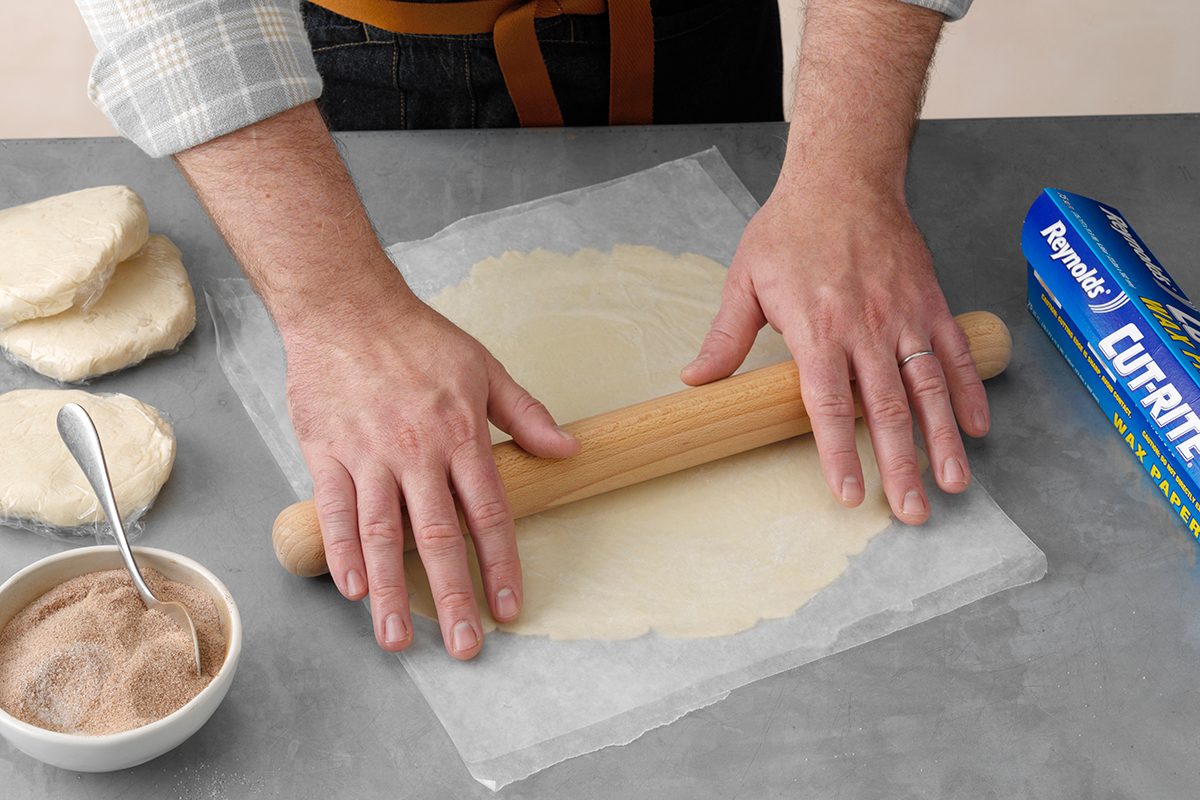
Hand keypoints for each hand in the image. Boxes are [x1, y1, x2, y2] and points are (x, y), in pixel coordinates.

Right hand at [283, 274, 578, 657]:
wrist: (345, 307)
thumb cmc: (417, 337)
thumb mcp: (484, 367)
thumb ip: (525, 414)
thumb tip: (568, 450)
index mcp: (461, 434)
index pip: (489, 513)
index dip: (501, 565)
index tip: (508, 608)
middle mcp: (416, 451)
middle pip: (438, 537)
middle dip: (454, 596)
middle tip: (465, 645)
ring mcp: (368, 454)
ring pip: (381, 534)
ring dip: (392, 592)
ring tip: (398, 639)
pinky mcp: (325, 451)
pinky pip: (335, 510)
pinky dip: (342, 552)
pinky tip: (354, 589)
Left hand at [681, 181, 989, 523]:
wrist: (844, 176)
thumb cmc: (790, 228)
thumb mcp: (745, 279)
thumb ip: (725, 337)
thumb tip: (693, 382)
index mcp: (817, 327)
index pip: (826, 405)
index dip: (838, 454)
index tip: (848, 495)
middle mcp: (867, 328)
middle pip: (885, 409)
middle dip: (899, 466)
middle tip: (910, 513)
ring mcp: (905, 316)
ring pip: (928, 388)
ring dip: (942, 440)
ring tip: (952, 484)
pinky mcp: (931, 301)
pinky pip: (953, 353)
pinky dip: (969, 391)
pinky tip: (975, 428)